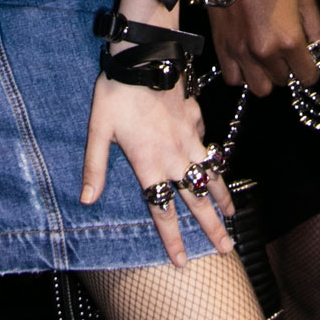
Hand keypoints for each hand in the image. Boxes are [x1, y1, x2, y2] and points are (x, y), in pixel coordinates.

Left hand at [81, 73, 231, 266]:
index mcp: (149, 165)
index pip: (163, 211)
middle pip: (197, 201)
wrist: (144, 57)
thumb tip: (86, 201)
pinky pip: (208, 145)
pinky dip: (216, 161)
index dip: (174, 239)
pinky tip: (217, 165)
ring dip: (222, 197)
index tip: (185, 262)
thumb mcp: (98, 131)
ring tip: (233, 216)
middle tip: (228, 250)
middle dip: (212, 229)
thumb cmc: (116, 94)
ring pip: (211, 175)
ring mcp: (190, 138)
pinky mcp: (196, 119)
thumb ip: (94, 167)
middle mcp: (174, 157)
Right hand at [205, 0, 319, 95]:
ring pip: (259, 88)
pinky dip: (242, 74)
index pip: (307, 77)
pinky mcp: (223, 49)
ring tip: (266, 59)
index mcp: (290, 40)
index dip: (310, 70)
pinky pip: (234, 79)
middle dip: (288, 69)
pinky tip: (247, 60)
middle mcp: (266, 53)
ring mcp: (242, 53)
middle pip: (283, 81)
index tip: (307, 61)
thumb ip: (318, 26)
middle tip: (285, 52)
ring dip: (266, 77)